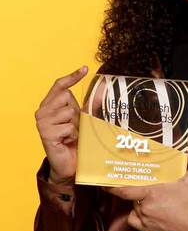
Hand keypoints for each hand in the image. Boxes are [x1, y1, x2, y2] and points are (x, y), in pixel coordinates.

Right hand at [35, 65, 89, 184]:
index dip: (72, 76)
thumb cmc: (75, 138)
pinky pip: (69, 126)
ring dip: (75, 124)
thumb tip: (103, 87)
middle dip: (76, 111)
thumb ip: (90, 103)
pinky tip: (67, 141)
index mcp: (50, 105)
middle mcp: (42, 111)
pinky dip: (73, 135)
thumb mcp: (83, 118)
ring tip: (71, 134)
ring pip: (69, 112)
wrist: (70, 162)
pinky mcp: (45, 133)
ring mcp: (42, 122)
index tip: (85, 68)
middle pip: (67, 97)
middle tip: (73, 126)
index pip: (59, 85)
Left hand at [103, 134, 187, 230]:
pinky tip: (149, 210)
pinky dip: (138, 214)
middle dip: (135, 188)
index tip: (103, 180)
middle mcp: (146, 206)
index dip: (111, 185)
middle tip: (140, 182)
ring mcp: (146, 220)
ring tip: (153, 195)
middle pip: (132, 194)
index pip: (125, 189)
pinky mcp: (148, 230)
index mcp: (154, 192)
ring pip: (134, 206)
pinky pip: (135, 219)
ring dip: (139, 200)